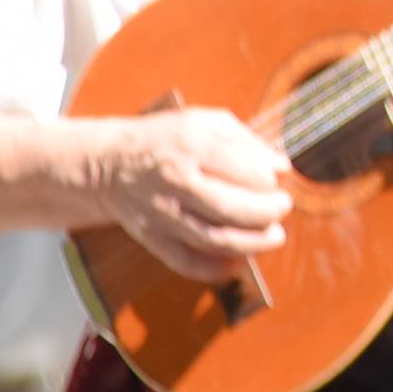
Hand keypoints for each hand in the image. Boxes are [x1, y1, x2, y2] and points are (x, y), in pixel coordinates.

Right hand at [84, 108, 291, 282]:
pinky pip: (186, 262)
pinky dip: (215, 269)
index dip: (268, 179)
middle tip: (283, 207)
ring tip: (274, 236)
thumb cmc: (167, 139)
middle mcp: (175, 181)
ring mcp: (162, 213)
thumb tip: (282, 166)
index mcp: (191, 145)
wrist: (109, 164)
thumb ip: (246, 141)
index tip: (276, 180)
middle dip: (267, 212)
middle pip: (229, 207)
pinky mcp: (152, 238)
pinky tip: (238, 263)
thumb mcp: (205, 122)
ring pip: (212, 239)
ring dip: (252, 243)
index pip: (242, 168)